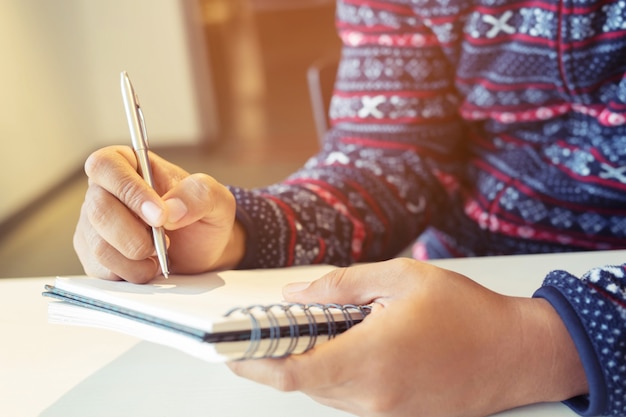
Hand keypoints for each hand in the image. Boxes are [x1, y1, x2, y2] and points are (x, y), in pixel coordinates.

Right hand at [73, 146, 244, 281]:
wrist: (202, 251)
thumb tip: (171, 209)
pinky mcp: (93, 256)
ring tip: (160, 254)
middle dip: (136, 234)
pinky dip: (131, 273)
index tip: (159, 215)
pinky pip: (101, 269)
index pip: (105, 165)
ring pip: (99, 245)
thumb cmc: (203, 216)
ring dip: (137, 257)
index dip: (128, 190)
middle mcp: (104, 191)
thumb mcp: (216, 199)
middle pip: (98, 209)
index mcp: (129, 164)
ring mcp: (94, 225)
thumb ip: (198, 195)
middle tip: (166, 241)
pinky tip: (149, 266)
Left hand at [228, 258, 587, 416]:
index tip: (229, 351)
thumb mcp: (401, 278)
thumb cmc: (468, 313)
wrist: (517, 352)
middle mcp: (373, 395)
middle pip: (303, 382)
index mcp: (370, 358)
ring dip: (308, 364)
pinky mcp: (398, 415)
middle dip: (277, 359)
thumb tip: (297, 294)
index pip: (291, 371)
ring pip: (326, 391)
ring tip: (305, 332)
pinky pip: (351, 397)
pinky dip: (335, 373)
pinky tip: (344, 346)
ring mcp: (386, 411)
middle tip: (261, 333)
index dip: (253, 363)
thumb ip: (342, 285)